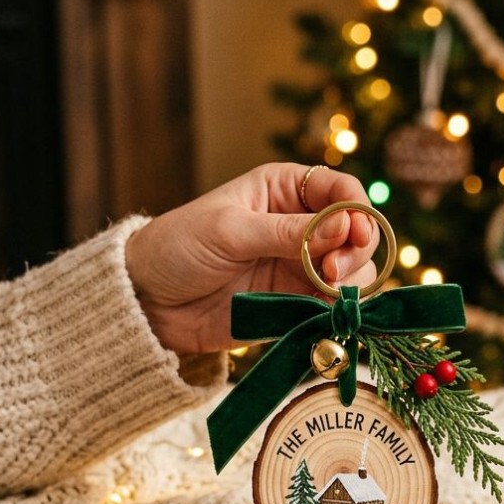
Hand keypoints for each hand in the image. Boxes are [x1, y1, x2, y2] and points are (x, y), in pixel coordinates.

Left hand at [126, 163, 381, 353]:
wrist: (146, 301)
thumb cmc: (177, 248)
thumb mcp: (230, 231)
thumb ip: (289, 232)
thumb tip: (346, 226)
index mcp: (284, 189)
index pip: (342, 190)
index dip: (357, 210)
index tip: (353, 234)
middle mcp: (300, 224)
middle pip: (357, 233)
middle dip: (355, 251)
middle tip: (332, 273)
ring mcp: (300, 266)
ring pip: (352, 272)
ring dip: (350, 283)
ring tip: (325, 292)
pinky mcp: (294, 303)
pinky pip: (332, 305)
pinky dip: (338, 310)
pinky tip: (326, 313)